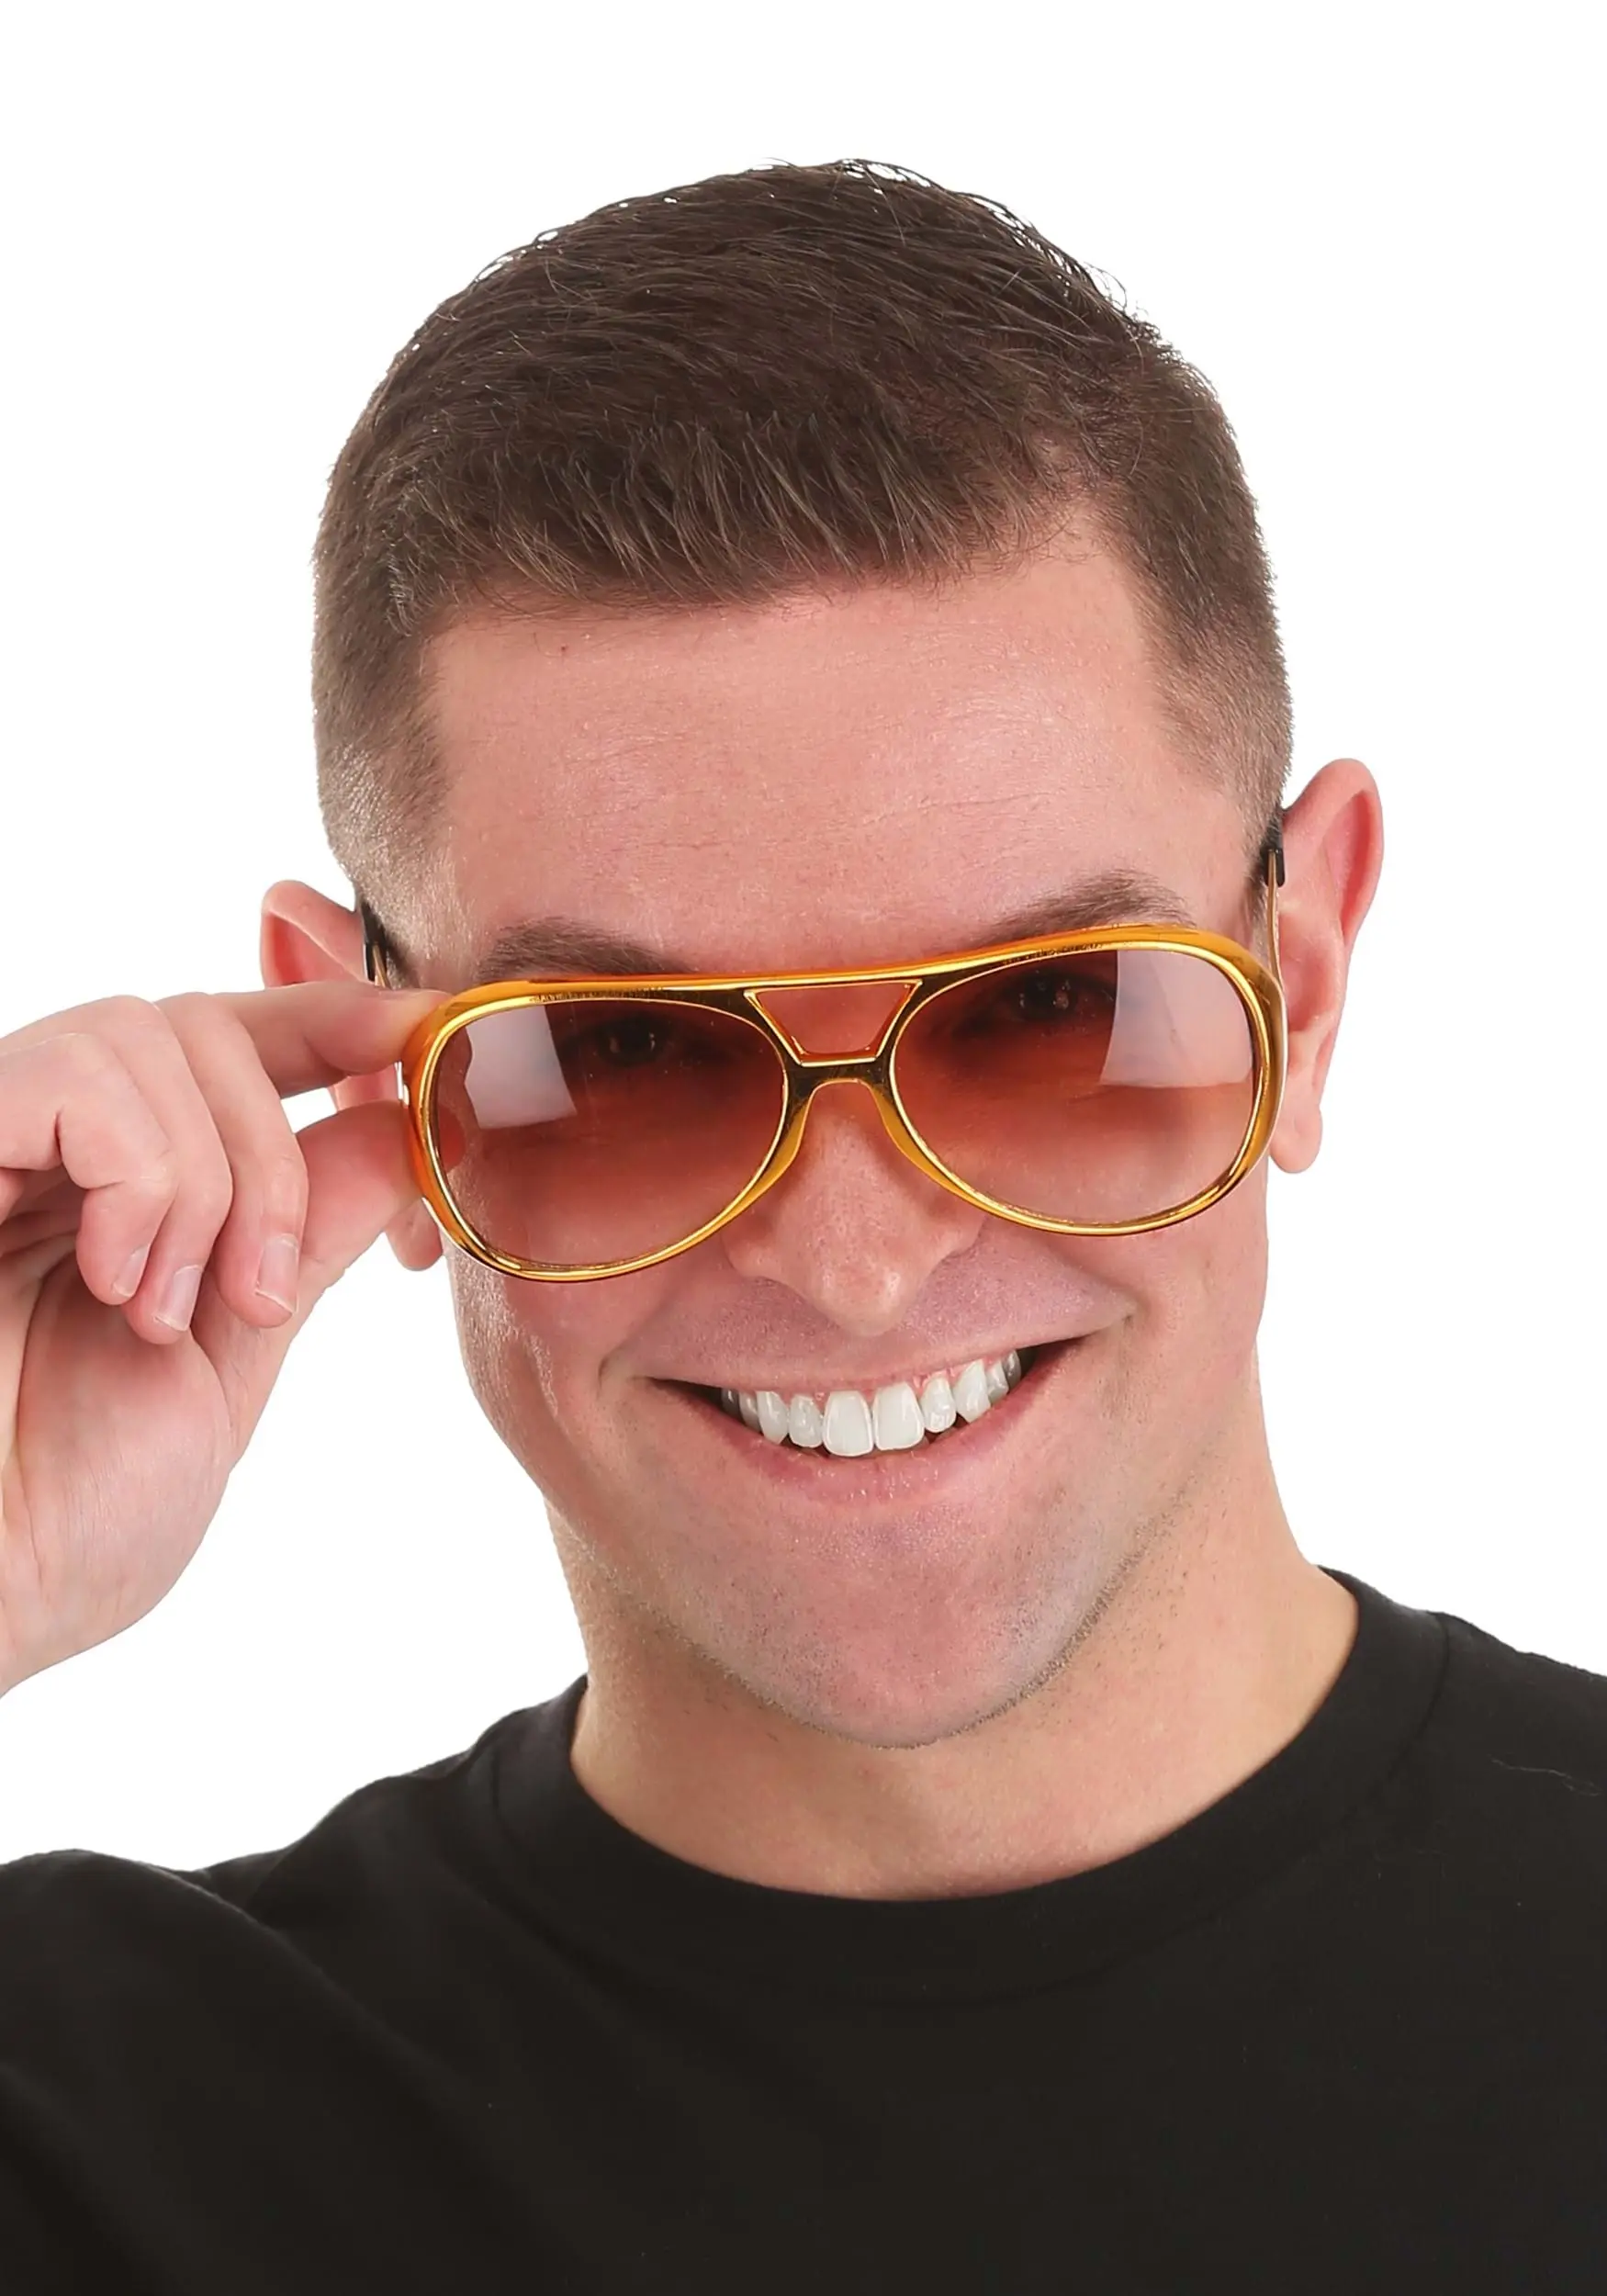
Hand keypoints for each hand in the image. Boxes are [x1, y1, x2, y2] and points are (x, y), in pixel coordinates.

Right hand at [0, 980, 445, 1693]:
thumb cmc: (55, 1520)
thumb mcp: (225, 1362)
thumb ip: (304, 1237)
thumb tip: (407, 1128)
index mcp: (102, 1193)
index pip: (222, 1047)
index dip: (328, 1022)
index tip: (423, 1033)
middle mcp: (33, 1150)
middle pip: (197, 1024)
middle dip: (271, 1151)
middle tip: (257, 1297)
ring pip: (143, 1031)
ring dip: (203, 1180)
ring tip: (161, 1313)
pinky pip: (78, 1073)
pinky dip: (140, 1174)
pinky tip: (117, 1281)